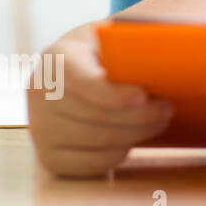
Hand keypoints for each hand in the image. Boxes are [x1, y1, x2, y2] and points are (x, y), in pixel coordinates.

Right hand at [25, 23, 173, 177]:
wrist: (75, 77)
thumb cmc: (104, 56)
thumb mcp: (112, 41)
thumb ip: (130, 45)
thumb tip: (164, 47)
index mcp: (55, 60)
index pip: (82, 81)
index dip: (113, 93)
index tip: (142, 96)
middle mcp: (38, 95)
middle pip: (96, 115)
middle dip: (139, 115)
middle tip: (166, 109)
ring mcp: (40, 129)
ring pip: (98, 140)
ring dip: (136, 133)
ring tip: (159, 120)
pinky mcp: (49, 157)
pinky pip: (91, 163)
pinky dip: (118, 153)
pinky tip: (133, 139)